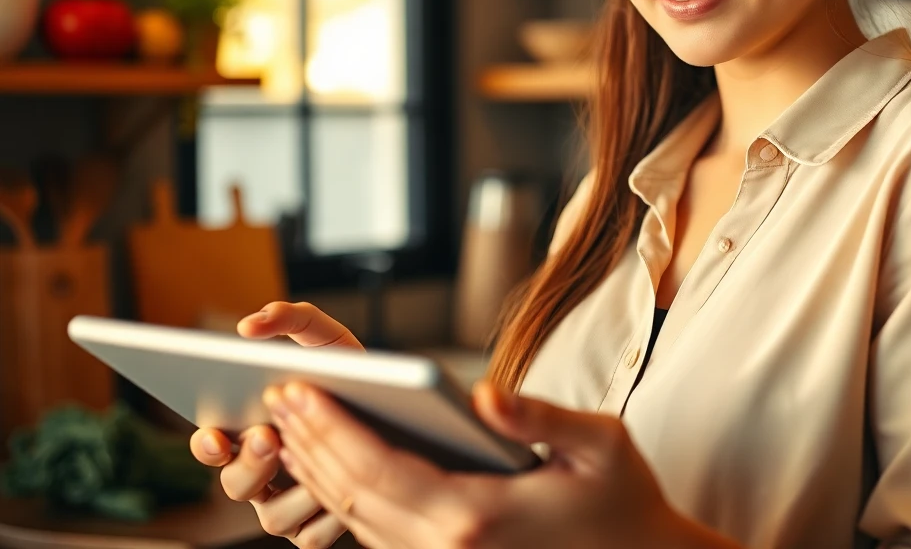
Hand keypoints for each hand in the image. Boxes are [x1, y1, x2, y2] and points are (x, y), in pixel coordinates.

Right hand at [189, 302, 363, 547]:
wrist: (403, 408)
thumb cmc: (349, 372)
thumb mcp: (323, 337)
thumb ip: (288, 319)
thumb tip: (251, 325)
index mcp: (248, 431)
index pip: (211, 446)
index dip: (206, 445)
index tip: (215, 433)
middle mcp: (261, 473)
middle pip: (235, 485)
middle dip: (248, 463)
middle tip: (268, 435)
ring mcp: (286, 505)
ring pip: (272, 516)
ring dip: (293, 491)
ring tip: (319, 462)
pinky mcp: (318, 529)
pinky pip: (312, 535)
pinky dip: (327, 516)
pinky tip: (349, 491)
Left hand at [265, 378, 739, 548]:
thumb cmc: (622, 498)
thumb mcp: (599, 444)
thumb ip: (538, 417)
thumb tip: (481, 394)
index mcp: (476, 515)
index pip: (377, 469)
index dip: (330, 427)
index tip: (297, 388)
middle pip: (354, 495)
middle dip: (310, 443)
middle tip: (277, 395)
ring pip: (358, 520)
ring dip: (319, 471)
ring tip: (291, 424)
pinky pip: (379, 534)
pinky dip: (346, 497)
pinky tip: (332, 465)